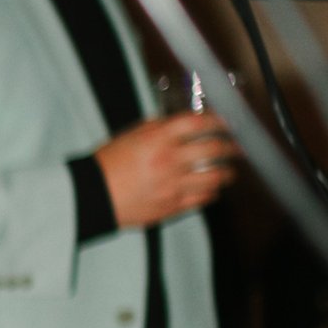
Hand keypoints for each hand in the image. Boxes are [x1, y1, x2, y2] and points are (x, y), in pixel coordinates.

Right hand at [96, 111, 238, 228]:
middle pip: (214, 149)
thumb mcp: (129, 136)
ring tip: (229, 171)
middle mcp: (170, 160)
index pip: (199, 123)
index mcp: (158, 138)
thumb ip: (156, 128)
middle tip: (236, 147)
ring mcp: (173, 185)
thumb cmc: (106, 165)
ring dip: (227, 172)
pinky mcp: (172, 206)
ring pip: (215, 177)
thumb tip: (179, 124)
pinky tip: (211, 189)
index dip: (218, 121)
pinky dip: (211, 192)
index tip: (225, 123)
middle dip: (231, 146)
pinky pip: (202, 198)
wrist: (92, 196)